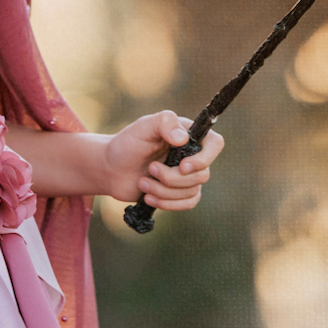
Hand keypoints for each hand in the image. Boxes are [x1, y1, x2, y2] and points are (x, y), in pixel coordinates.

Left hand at [101, 111, 223, 209]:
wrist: (111, 168)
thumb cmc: (127, 143)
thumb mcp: (143, 127)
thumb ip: (163, 123)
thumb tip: (183, 139)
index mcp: (188, 135)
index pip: (215, 144)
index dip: (204, 158)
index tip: (182, 166)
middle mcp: (192, 154)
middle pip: (202, 174)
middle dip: (172, 178)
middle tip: (150, 168)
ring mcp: (187, 175)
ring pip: (192, 191)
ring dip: (164, 191)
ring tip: (143, 182)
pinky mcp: (179, 192)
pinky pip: (188, 204)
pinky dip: (167, 204)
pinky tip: (148, 197)